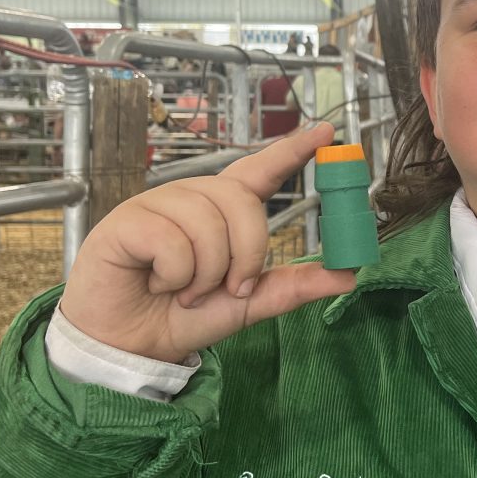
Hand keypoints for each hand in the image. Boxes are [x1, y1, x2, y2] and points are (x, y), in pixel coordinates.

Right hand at [60, 122, 355, 362]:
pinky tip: (156, 282)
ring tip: (183, 289)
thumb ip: (293, 286)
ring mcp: (159, 204)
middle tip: (226, 288)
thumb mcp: (249, 303)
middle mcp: (194, 198)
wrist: (131, 346)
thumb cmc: (184, 316)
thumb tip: (348, 274)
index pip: (261, 170)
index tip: (326, 132)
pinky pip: (172, 241)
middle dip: (246, 256)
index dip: (292, 150)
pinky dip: (174, 276)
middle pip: (244, 204)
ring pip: (209, 225)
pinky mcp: (128, 220)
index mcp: (223, 212)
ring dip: (205, 274)